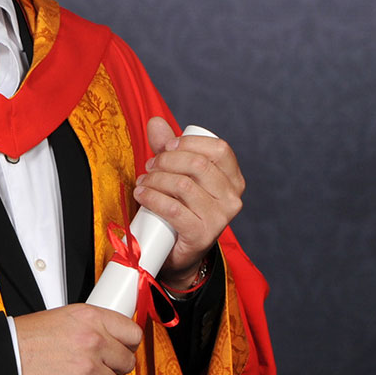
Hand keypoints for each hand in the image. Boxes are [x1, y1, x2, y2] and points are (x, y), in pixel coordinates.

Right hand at [13, 303, 142, 374]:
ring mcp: (90, 367)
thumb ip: (93, 326)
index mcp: (90, 317)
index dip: (128, 342)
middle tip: (100, 363)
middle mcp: (93, 340)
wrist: (9, 355)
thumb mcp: (65, 318)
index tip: (123, 346)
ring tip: (82, 372)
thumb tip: (114, 337)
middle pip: (128, 359)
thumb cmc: (30, 338)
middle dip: (116, 364)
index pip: (133, 332)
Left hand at [134, 117, 245, 288]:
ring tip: (143, 182)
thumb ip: (168, 148)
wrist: (178, 252)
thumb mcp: (176, 174)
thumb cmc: (180, 207)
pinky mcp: (202, 235)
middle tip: (150, 167)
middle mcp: (233, 198)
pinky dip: (152, 198)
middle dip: (167, 160)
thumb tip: (155, 122)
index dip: (190, 143)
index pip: (220, 149)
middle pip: (198, 165)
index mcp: (233, 179)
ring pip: (183, 186)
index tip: (167, 146)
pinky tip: (141, 194)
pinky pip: (173, 209)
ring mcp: (220, 219)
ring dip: (156, 180)